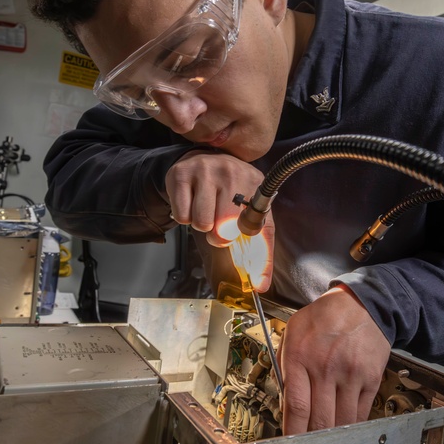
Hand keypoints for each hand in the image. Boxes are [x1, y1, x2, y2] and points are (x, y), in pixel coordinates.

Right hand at [165, 152, 274, 289]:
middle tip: (218, 225)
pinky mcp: (182, 174)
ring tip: (206, 211)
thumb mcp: (250, 211)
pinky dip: (185, 217)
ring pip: (201, 223)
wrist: (205, 159)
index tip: (258, 283)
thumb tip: (261, 284)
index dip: (259, 259)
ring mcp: (206, 170)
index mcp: (256, 184)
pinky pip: (183, 216)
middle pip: (225, 227)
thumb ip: (259, 248)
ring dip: (201, 226)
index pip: (261, 228)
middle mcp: (233, 173)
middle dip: (220, 236)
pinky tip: (192, 203)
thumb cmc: (230, 191)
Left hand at [278, 286, 391, 433]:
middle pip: (319, 420)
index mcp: (300, 357)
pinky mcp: (370, 378)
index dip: (293, 432)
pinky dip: (351, 426)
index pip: (296, 406)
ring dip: (333, 438)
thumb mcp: (291, 332)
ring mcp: (351, 374)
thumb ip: (283, 364)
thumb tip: (283, 400)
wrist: (361, 304)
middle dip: (312, 442)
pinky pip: (361, 413)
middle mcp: (326, 367)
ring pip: (342, 422)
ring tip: (325, 443)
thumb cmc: (323, 318)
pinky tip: (344, 428)